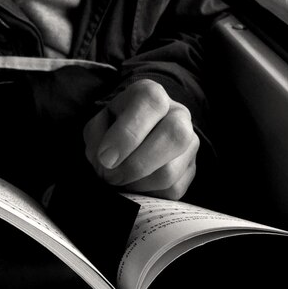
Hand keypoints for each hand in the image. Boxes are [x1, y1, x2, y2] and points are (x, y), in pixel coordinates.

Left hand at [83, 79, 199, 199]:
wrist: (131, 140)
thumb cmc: (113, 130)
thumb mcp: (98, 125)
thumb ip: (97, 138)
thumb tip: (107, 161)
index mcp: (152, 95)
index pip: (150, 104)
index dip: (126, 135)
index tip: (105, 158)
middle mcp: (178, 114)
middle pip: (174, 136)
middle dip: (135, 165)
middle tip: (111, 176)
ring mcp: (190, 143)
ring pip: (170, 171)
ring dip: (137, 183)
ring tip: (119, 179)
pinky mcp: (191, 170)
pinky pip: (172, 190)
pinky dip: (147, 193)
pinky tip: (134, 184)